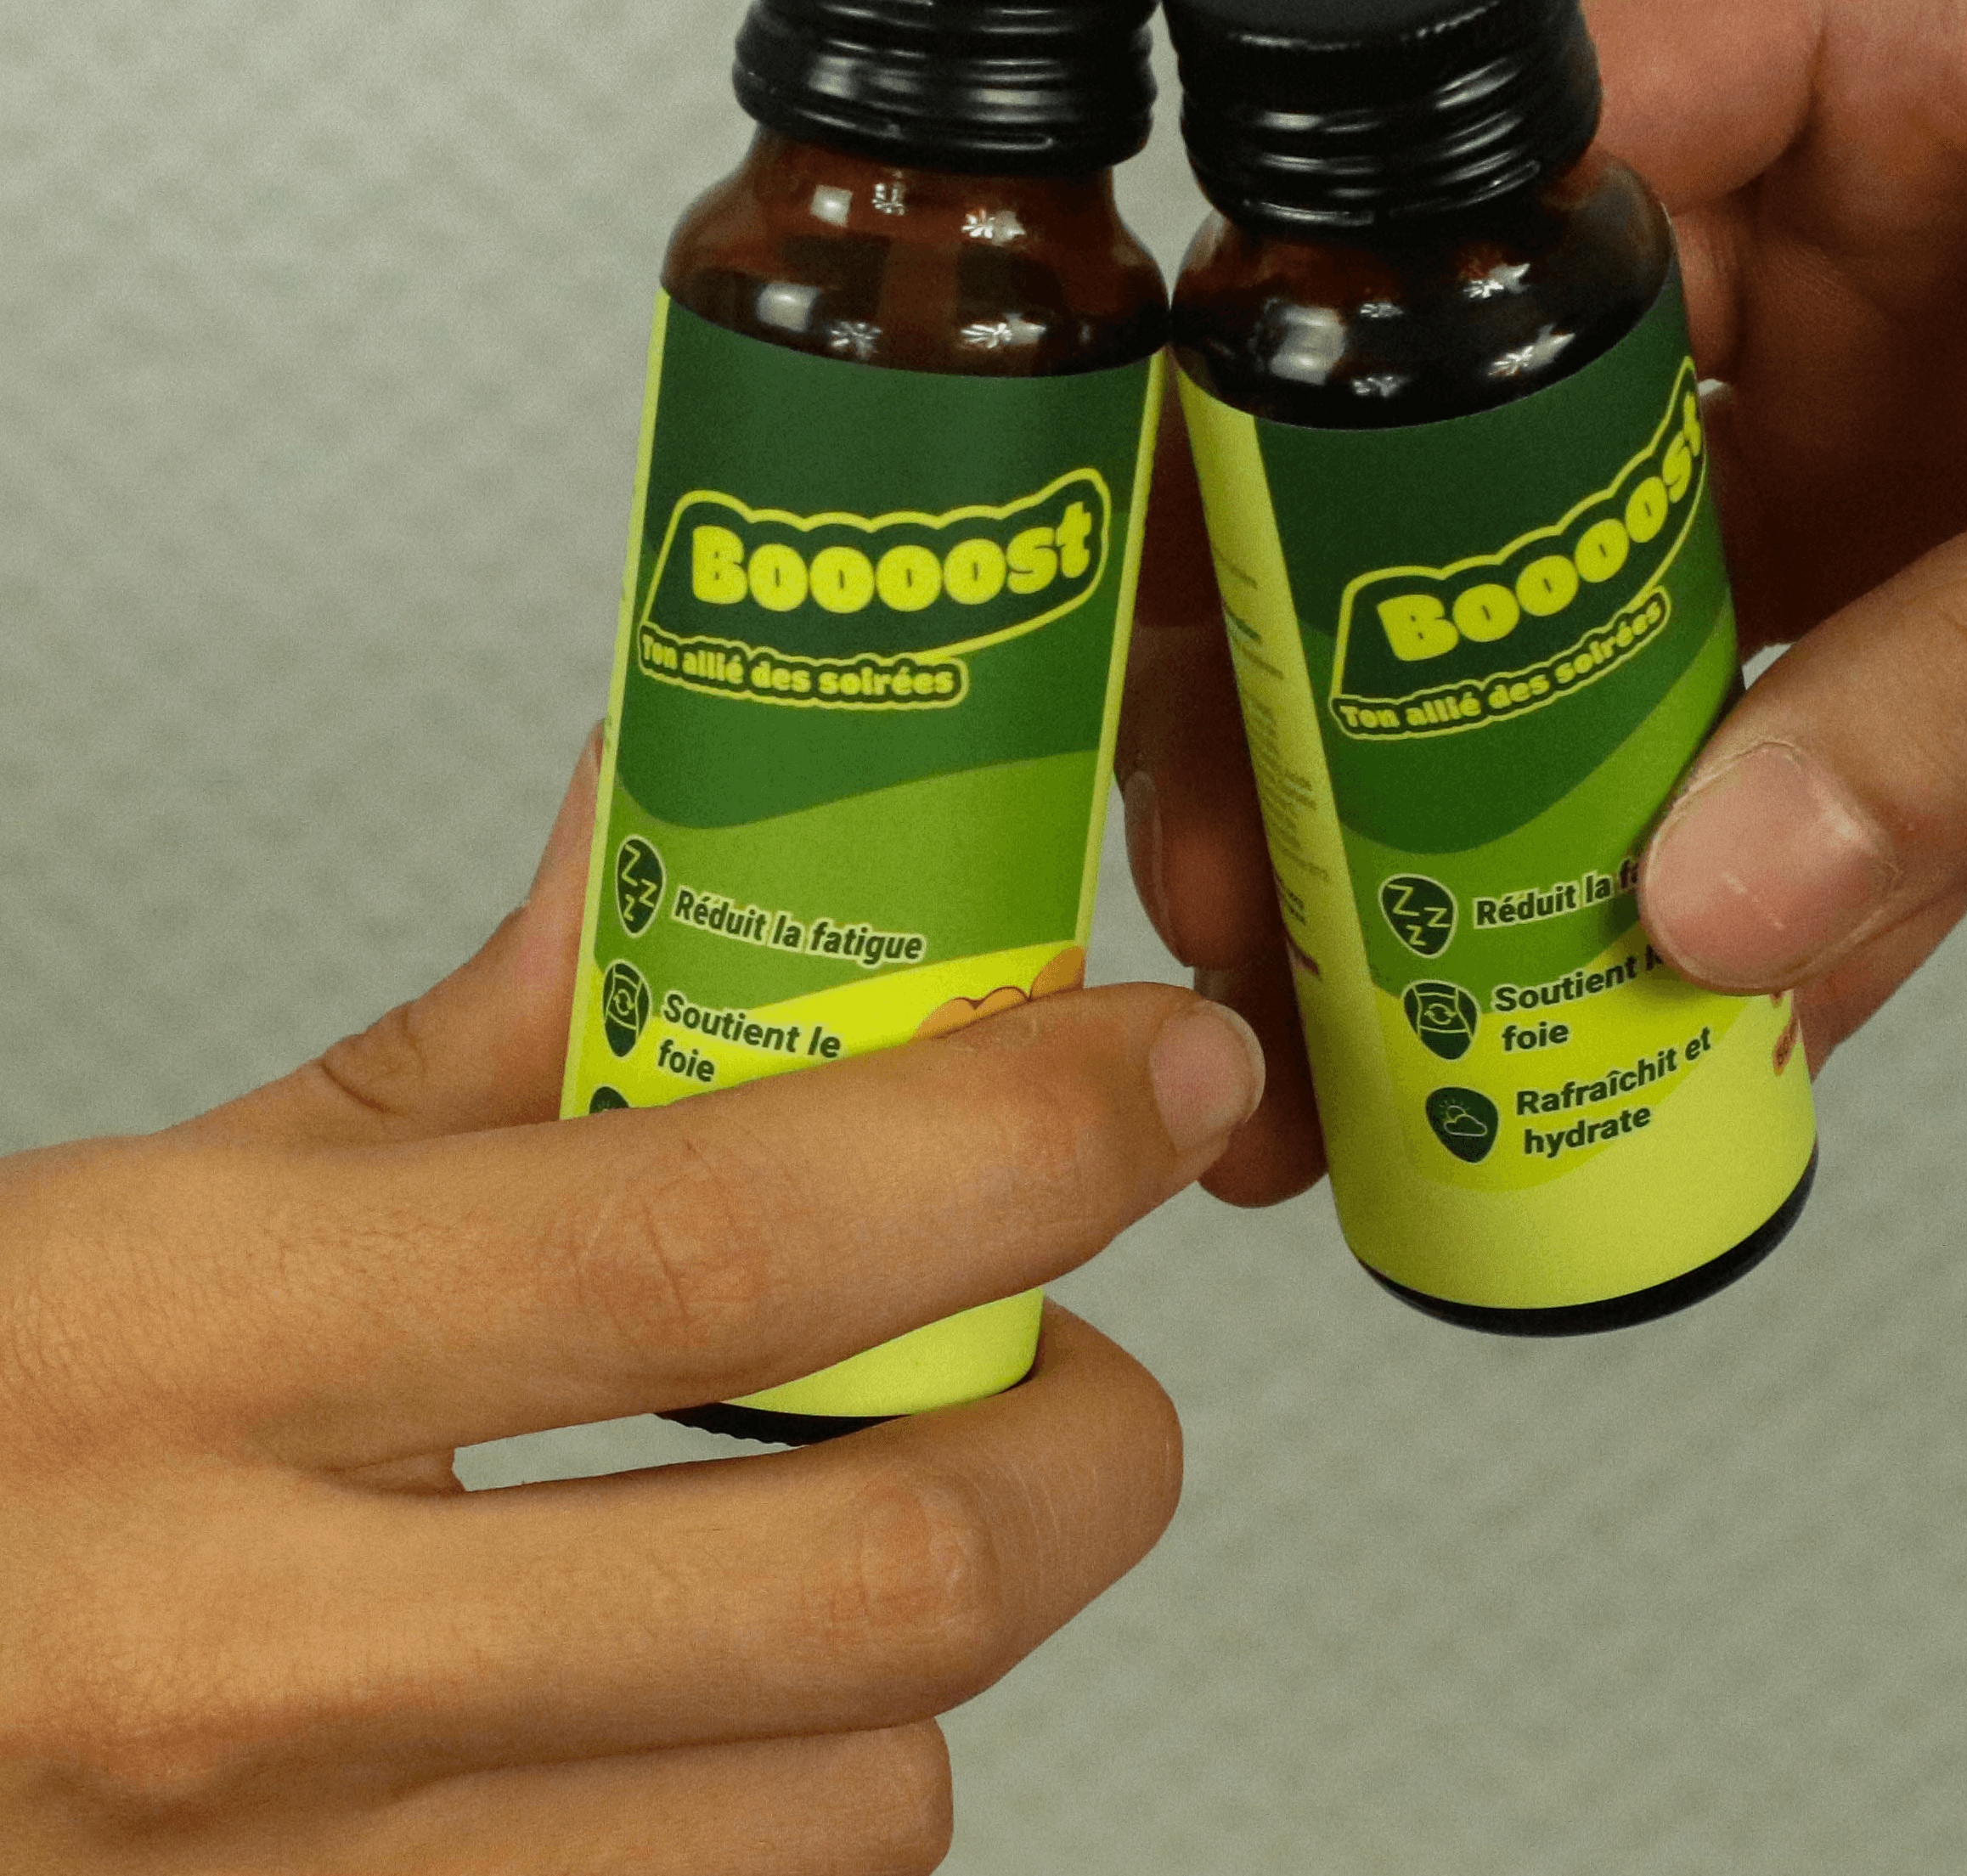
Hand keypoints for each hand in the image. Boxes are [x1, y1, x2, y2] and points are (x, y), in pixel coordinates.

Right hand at [0, 743, 1262, 1870]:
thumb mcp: (160, 1205)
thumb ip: (474, 1052)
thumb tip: (672, 837)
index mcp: (197, 1350)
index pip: (715, 1244)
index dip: (1008, 1146)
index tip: (1154, 1073)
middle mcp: (262, 1661)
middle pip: (881, 1578)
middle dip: (1084, 1434)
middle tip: (1056, 1340)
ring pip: (864, 1795)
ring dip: (927, 1635)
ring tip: (850, 1516)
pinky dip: (797, 1789)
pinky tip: (708, 1688)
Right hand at [1122, 0, 1966, 1182]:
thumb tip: (1733, 863)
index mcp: (1945, 14)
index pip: (1559, 116)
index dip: (1367, 300)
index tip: (1235, 501)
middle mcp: (1878, 210)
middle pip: (1524, 394)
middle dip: (1383, 602)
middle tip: (1270, 780)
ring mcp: (1898, 418)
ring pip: (1613, 597)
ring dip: (1517, 773)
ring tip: (1388, 929)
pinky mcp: (1953, 603)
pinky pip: (1775, 747)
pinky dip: (1723, 885)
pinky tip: (1642, 1006)